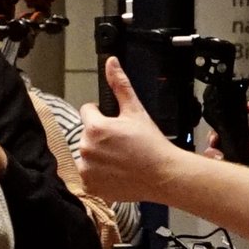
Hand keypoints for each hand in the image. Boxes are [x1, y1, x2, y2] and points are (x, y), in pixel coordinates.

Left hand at [77, 57, 192, 203]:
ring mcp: (87, 169)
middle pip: (86, 135)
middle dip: (100, 136)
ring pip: (86, 155)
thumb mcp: (135, 111)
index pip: (87, 111)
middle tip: (121, 144)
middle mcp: (86, 148)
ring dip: (97, 155)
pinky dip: (97, 174)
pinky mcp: (90, 185)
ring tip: (119, 159)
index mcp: (95, 128)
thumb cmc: (151, 144)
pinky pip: (87, 175)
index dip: (101, 114)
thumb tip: (111, 62)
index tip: (115, 124)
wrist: (162, 175)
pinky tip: (115, 172)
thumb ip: (120, 86)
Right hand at [205, 102, 248, 170]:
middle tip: (215, 145)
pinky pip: (212, 176)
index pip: (229, 139)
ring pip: (212, 163)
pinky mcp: (225, 187)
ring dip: (212, 157)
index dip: (221, 135)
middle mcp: (238, 163)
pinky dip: (211, 169)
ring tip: (220, 158)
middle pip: (217, 149)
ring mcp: (231, 175)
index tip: (217, 134)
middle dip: (213, 145)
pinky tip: (218, 166)